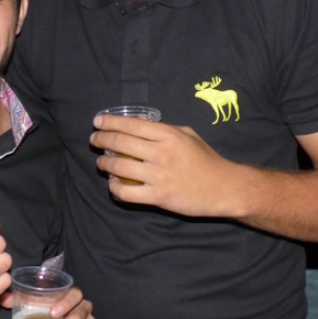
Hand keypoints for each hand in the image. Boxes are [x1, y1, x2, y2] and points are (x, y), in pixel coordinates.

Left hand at [90, 114, 229, 216]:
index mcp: (169, 135)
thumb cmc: (206, 159)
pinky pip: (126, 193)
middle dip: (101, 139)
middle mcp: (161, 153)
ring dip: (104, 164)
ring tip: (101, 163)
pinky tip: (114, 183)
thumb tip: (138, 122)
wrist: (224, 188)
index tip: (97, 121)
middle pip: (120, 143)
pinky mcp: (158, 197)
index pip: (131, 124)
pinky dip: (115, 187)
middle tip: (94, 140)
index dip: (110, 122)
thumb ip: (164, 127)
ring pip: (119, 167)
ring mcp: (159, 176)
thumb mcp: (188, 134)